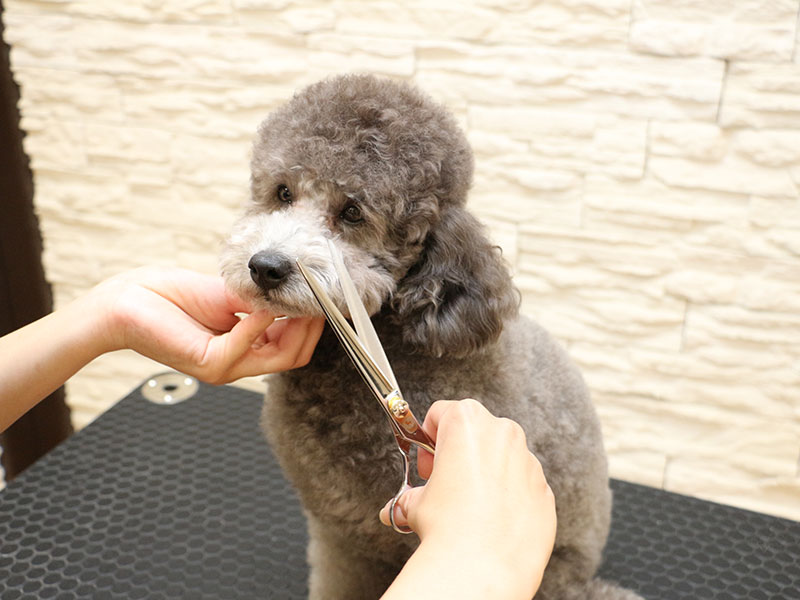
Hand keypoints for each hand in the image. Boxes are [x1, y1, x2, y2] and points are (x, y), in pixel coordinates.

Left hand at [93, 267, 324, 383]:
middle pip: (295, 355)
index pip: (294, 345)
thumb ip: (262, 300)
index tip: (321, 295)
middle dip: (311, 326)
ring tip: (295, 298)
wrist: (128, 299)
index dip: (311, 322)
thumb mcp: (228, 293)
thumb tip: (297, 292)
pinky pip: (246, 348)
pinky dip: (258, 324)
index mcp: (246, 347)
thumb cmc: (171, 295)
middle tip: (316, 297)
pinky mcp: (209, 363)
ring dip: (294, 325)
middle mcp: (238, 363)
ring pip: (281, 357)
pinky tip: (259, 305)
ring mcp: (225, 368)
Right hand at [379, 399, 555, 599]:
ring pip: (503, 457)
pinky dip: (509, 496)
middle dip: (460, 453)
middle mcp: (503, 433)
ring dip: (487, 473)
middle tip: (445, 483)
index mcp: (468, 422)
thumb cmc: (449, 528)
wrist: (483, 568)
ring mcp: (529, 461)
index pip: (441, 412)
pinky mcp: (545, 490)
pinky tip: (492, 520)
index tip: (428, 462)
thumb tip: (402, 506)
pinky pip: (523, 484)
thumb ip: (412, 495)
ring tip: (469, 507)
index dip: (428, 438)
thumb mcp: (416, 503)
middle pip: (476, 431)